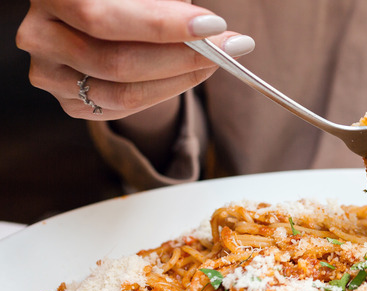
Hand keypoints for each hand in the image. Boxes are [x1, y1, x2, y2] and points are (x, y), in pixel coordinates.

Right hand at [16, 0, 254, 120]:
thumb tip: (209, 28)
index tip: (213, 25)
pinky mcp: (69, 101)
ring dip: (181, 78)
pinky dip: (164, 91)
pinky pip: (124, 107)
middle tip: (228, 47)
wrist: (103, 16)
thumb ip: (165, 3)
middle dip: (183, 56)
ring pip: (124, 91)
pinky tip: (188, 74)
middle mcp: (40, 35)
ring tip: (216, 59)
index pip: (103, 16)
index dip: (161, 24)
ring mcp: (50, 74)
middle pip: (117, 61)